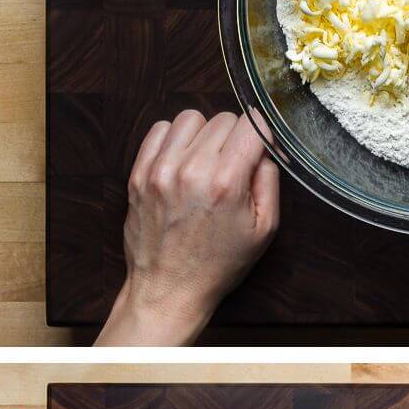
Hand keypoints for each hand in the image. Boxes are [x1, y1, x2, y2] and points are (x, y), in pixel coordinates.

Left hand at [97, 109, 279, 344]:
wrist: (169, 290)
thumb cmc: (219, 264)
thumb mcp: (265, 230)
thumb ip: (269, 181)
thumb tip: (264, 148)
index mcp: (225, 183)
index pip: (250, 124)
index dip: (259, 135)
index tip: (257, 150)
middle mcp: (191, 170)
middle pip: (223, 119)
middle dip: (234, 138)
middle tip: (232, 167)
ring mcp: (160, 170)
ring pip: (191, 118)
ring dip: (203, 134)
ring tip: (205, 162)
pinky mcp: (139, 174)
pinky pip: (160, 129)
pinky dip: (175, 139)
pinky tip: (182, 161)